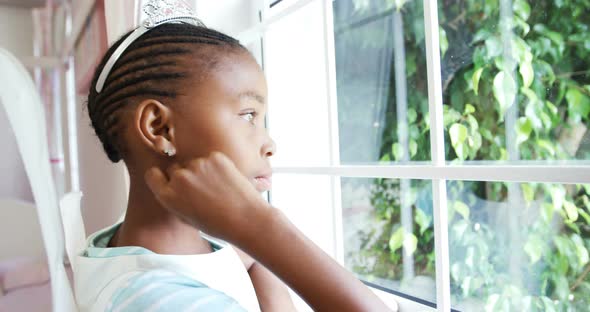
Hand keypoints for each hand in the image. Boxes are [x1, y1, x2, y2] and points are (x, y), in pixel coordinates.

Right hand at [144, 152, 269, 241]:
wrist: (246, 219)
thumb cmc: (218, 223)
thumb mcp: (187, 217)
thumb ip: (175, 199)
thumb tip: (172, 184)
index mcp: (169, 196)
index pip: (152, 175)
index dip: (161, 177)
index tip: (169, 179)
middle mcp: (179, 178)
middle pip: (176, 169)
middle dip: (185, 175)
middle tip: (203, 189)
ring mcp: (197, 166)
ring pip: (195, 163)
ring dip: (203, 171)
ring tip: (218, 188)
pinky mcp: (214, 157)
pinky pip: (211, 158)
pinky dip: (217, 166)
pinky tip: (226, 181)